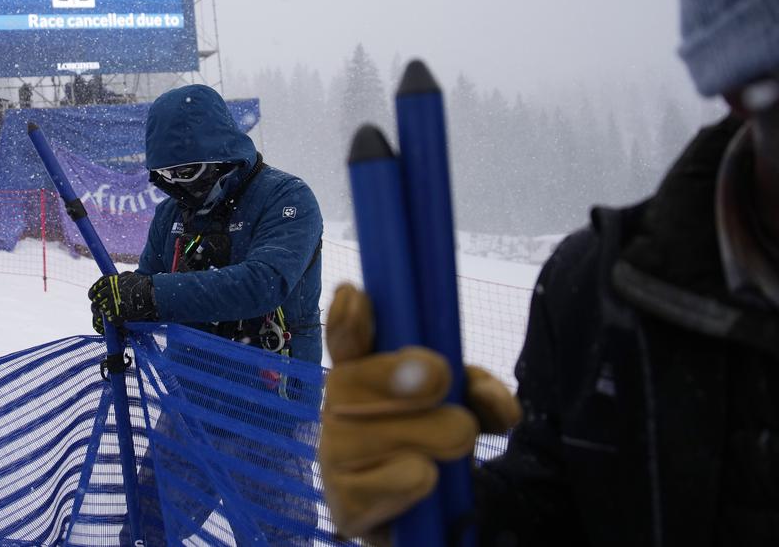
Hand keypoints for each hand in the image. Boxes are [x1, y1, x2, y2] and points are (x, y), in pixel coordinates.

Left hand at [87, 272, 157, 334]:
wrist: (151, 292)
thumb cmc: (141, 283)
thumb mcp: (127, 275)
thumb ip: (117, 278)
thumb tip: (112, 278)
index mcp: (110, 281)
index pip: (95, 289)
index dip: (92, 294)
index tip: (93, 297)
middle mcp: (109, 291)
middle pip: (96, 301)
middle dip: (96, 305)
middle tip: (98, 308)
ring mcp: (113, 302)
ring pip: (102, 310)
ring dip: (104, 313)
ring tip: (109, 314)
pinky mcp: (119, 313)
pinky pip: (110, 319)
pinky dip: (112, 320)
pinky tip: (116, 319)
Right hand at [318, 283, 521, 540]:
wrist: (435, 524)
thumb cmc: (441, 449)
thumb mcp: (472, 411)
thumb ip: (483, 395)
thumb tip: (485, 393)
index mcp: (364, 375)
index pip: (345, 339)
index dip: (346, 318)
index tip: (355, 295)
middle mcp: (339, 408)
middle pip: (354, 380)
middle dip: (398, 374)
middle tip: (440, 377)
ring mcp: (334, 455)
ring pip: (378, 433)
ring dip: (431, 436)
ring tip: (454, 451)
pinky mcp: (343, 503)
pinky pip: (389, 480)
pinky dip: (416, 479)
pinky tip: (424, 481)